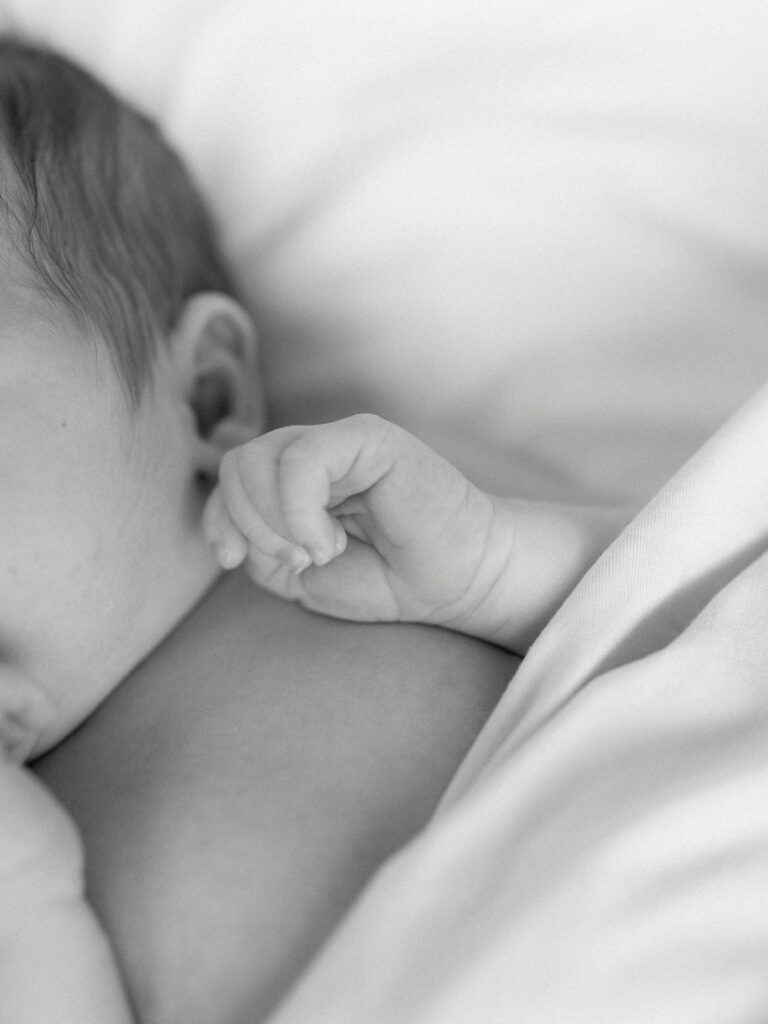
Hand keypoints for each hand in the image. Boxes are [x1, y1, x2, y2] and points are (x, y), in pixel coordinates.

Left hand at [202, 414, 513, 636]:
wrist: (457, 581)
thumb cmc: (387, 579)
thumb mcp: (301, 576)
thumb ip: (260, 549)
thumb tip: (234, 530)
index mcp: (291, 480)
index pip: (229, 480)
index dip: (218, 518)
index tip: (232, 559)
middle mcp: (311, 452)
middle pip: (235, 466)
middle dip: (247, 523)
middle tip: (294, 562)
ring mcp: (338, 441)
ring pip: (257, 458)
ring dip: (272, 520)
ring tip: (316, 554)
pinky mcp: (366, 437)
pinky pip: (301, 461)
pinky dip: (300, 512)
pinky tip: (331, 543)